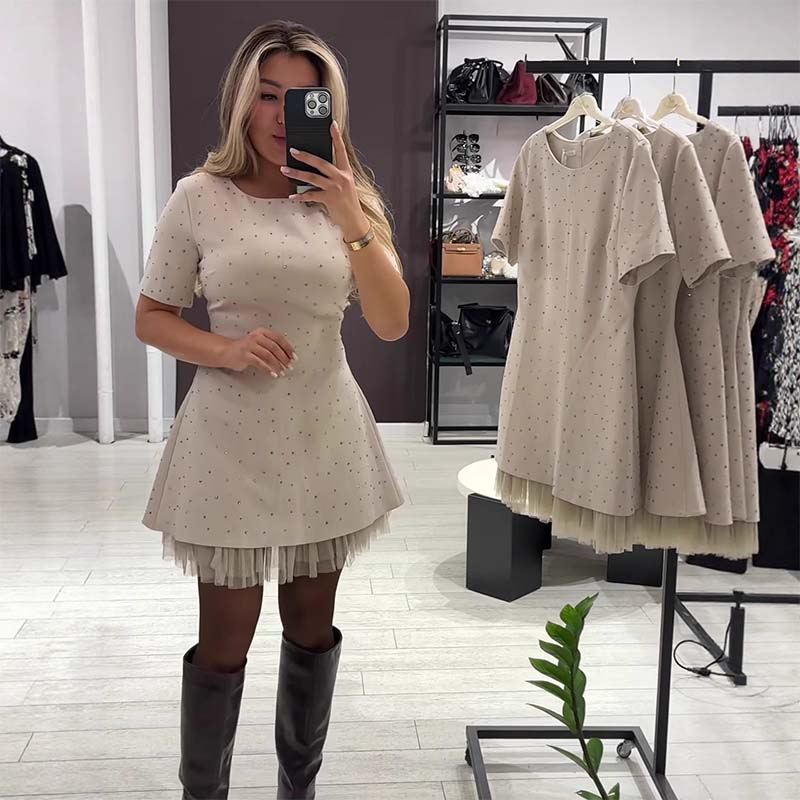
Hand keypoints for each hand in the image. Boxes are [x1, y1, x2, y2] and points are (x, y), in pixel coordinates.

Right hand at [223, 328, 295, 376]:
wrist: (226, 351)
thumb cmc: (246, 349)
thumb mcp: (260, 343)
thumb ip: (272, 346)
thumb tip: (288, 357)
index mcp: (262, 332)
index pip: (279, 338)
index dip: (288, 348)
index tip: (294, 357)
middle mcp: (256, 337)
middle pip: (274, 347)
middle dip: (284, 358)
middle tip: (290, 366)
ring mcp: (250, 345)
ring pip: (268, 355)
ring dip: (277, 365)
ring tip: (282, 372)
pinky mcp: (245, 355)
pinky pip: (260, 363)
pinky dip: (268, 369)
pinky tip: (273, 374)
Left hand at [280, 120, 369, 241]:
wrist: (354, 221)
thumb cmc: (348, 203)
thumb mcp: (345, 185)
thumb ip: (334, 175)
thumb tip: (317, 168)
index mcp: (346, 172)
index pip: (341, 151)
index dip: (336, 137)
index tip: (332, 124)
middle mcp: (341, 178)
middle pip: (321, 162)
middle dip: (305, 156)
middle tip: (293, 150)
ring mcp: (335, 188)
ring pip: (312, 177)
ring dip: (296, 173)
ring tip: (285, 169)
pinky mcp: (329, 199)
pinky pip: (310, 195)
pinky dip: (300, 196)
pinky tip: (292, 196)